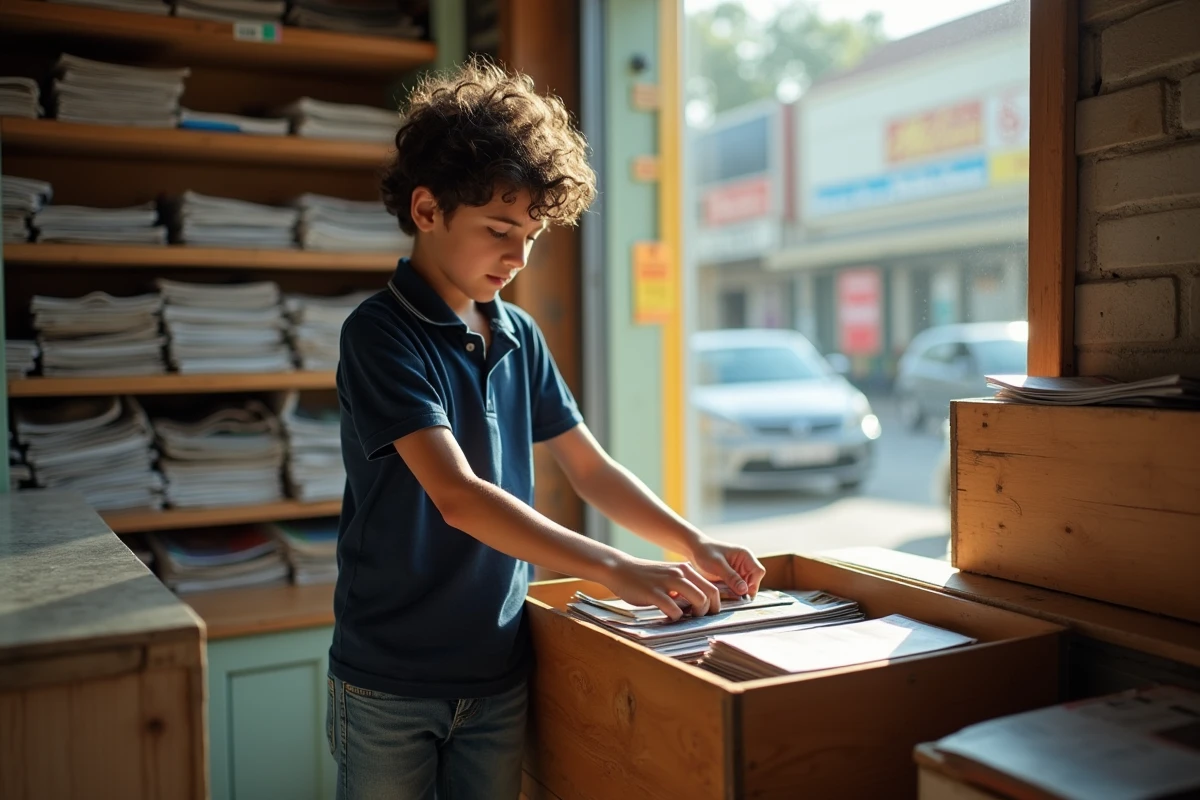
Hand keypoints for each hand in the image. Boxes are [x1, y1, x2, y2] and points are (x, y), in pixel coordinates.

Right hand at [603, 556, 720, 620]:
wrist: (619, 569)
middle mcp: (680, 573)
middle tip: (696, 617)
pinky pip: (674, 610)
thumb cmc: (646, 577)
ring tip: (684, 617)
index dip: (715, 605)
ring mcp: (667, 582)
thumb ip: (684, 587)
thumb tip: (700, 606)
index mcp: (685, 569)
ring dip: (696, 614)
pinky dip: (675, 617)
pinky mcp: (654, 593)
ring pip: (698, 600)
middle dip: (708, 611)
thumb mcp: (669, 576)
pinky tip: (667, 616)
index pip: (713, 588)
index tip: (707, 615)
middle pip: (710, 595)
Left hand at [686, 538, 766, 598]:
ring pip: (746, 587)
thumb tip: (744, 590)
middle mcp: (745, 564)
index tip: (742, 592)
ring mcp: (739, 571)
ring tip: (725, 593)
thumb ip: (731, 577)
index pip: (758, 572)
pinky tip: (723, 592)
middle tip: (732, 595)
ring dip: (738, 593)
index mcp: (745, 555)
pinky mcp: (733, 578)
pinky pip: (737, 589)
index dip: (753, 583)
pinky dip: (732, 593)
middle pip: (754, 582)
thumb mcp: (717, 565)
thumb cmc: (705, 552)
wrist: (694, 550)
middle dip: (745, 590)